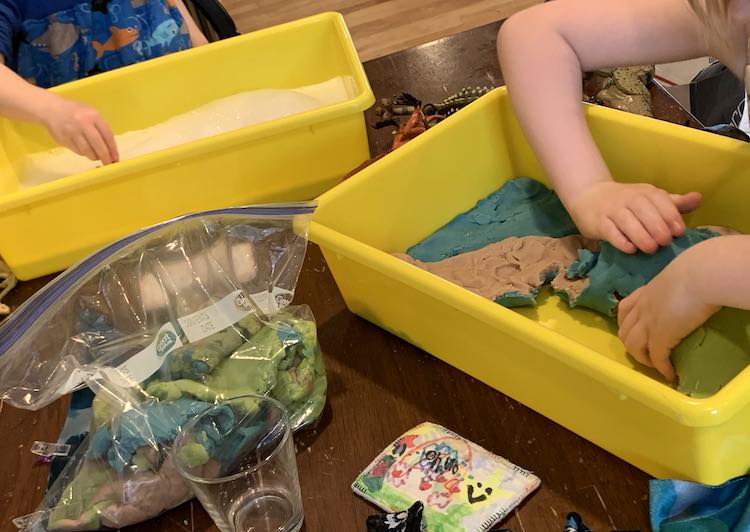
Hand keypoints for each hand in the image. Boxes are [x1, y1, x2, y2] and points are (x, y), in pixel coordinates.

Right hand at [39, 94, 118, 163]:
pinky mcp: (63, 139)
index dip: (113, 149)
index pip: (107, 135)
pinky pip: (77, 151)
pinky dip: (83, 153)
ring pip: (87, 151)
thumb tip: (111, 149)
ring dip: (94, 156)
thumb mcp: (91, 114)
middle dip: (105, 157)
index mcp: (93, 116)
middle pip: (98, 145)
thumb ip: (101, 128)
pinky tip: (84, 150)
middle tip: (108, 164)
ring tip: (95, 156)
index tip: (116, 158)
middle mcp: (83, 123)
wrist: (51, 108)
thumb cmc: (76, 112)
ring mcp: (72, 131)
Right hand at [567, 182, 701, 253]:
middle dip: (657, 228)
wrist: (590, 197)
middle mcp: (628, 198)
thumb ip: (673, 203)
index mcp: (645, 192)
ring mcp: (612, 210)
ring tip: (651, 249)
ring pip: (627, 222)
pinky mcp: (598, 223)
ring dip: (641, 236)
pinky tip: (631, 249)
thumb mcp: (650, 199)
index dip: (671, 216)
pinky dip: (621, 241)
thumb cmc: (627, 202)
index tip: (679, 232)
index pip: (660, 201)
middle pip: (644, 211)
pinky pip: (610, 232)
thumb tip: (699, 198)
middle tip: (665, 242)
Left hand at [617, 253, 719, 380]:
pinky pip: (656, 358)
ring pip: (632, 347)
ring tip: (655, 365)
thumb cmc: (696, 270)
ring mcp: (648, 323)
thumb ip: (675, 284)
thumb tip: (690, 287)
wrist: (700, 276)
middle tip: (644, 352)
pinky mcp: (661, 337)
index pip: (624, 309)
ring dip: (641, 359)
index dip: (625, 323)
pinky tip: (670, 374)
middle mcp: (641, 308)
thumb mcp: (678, 275)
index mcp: (645, 292)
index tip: (635, 331)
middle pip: (624, 331)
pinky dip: (661, 368)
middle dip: (630, 345)